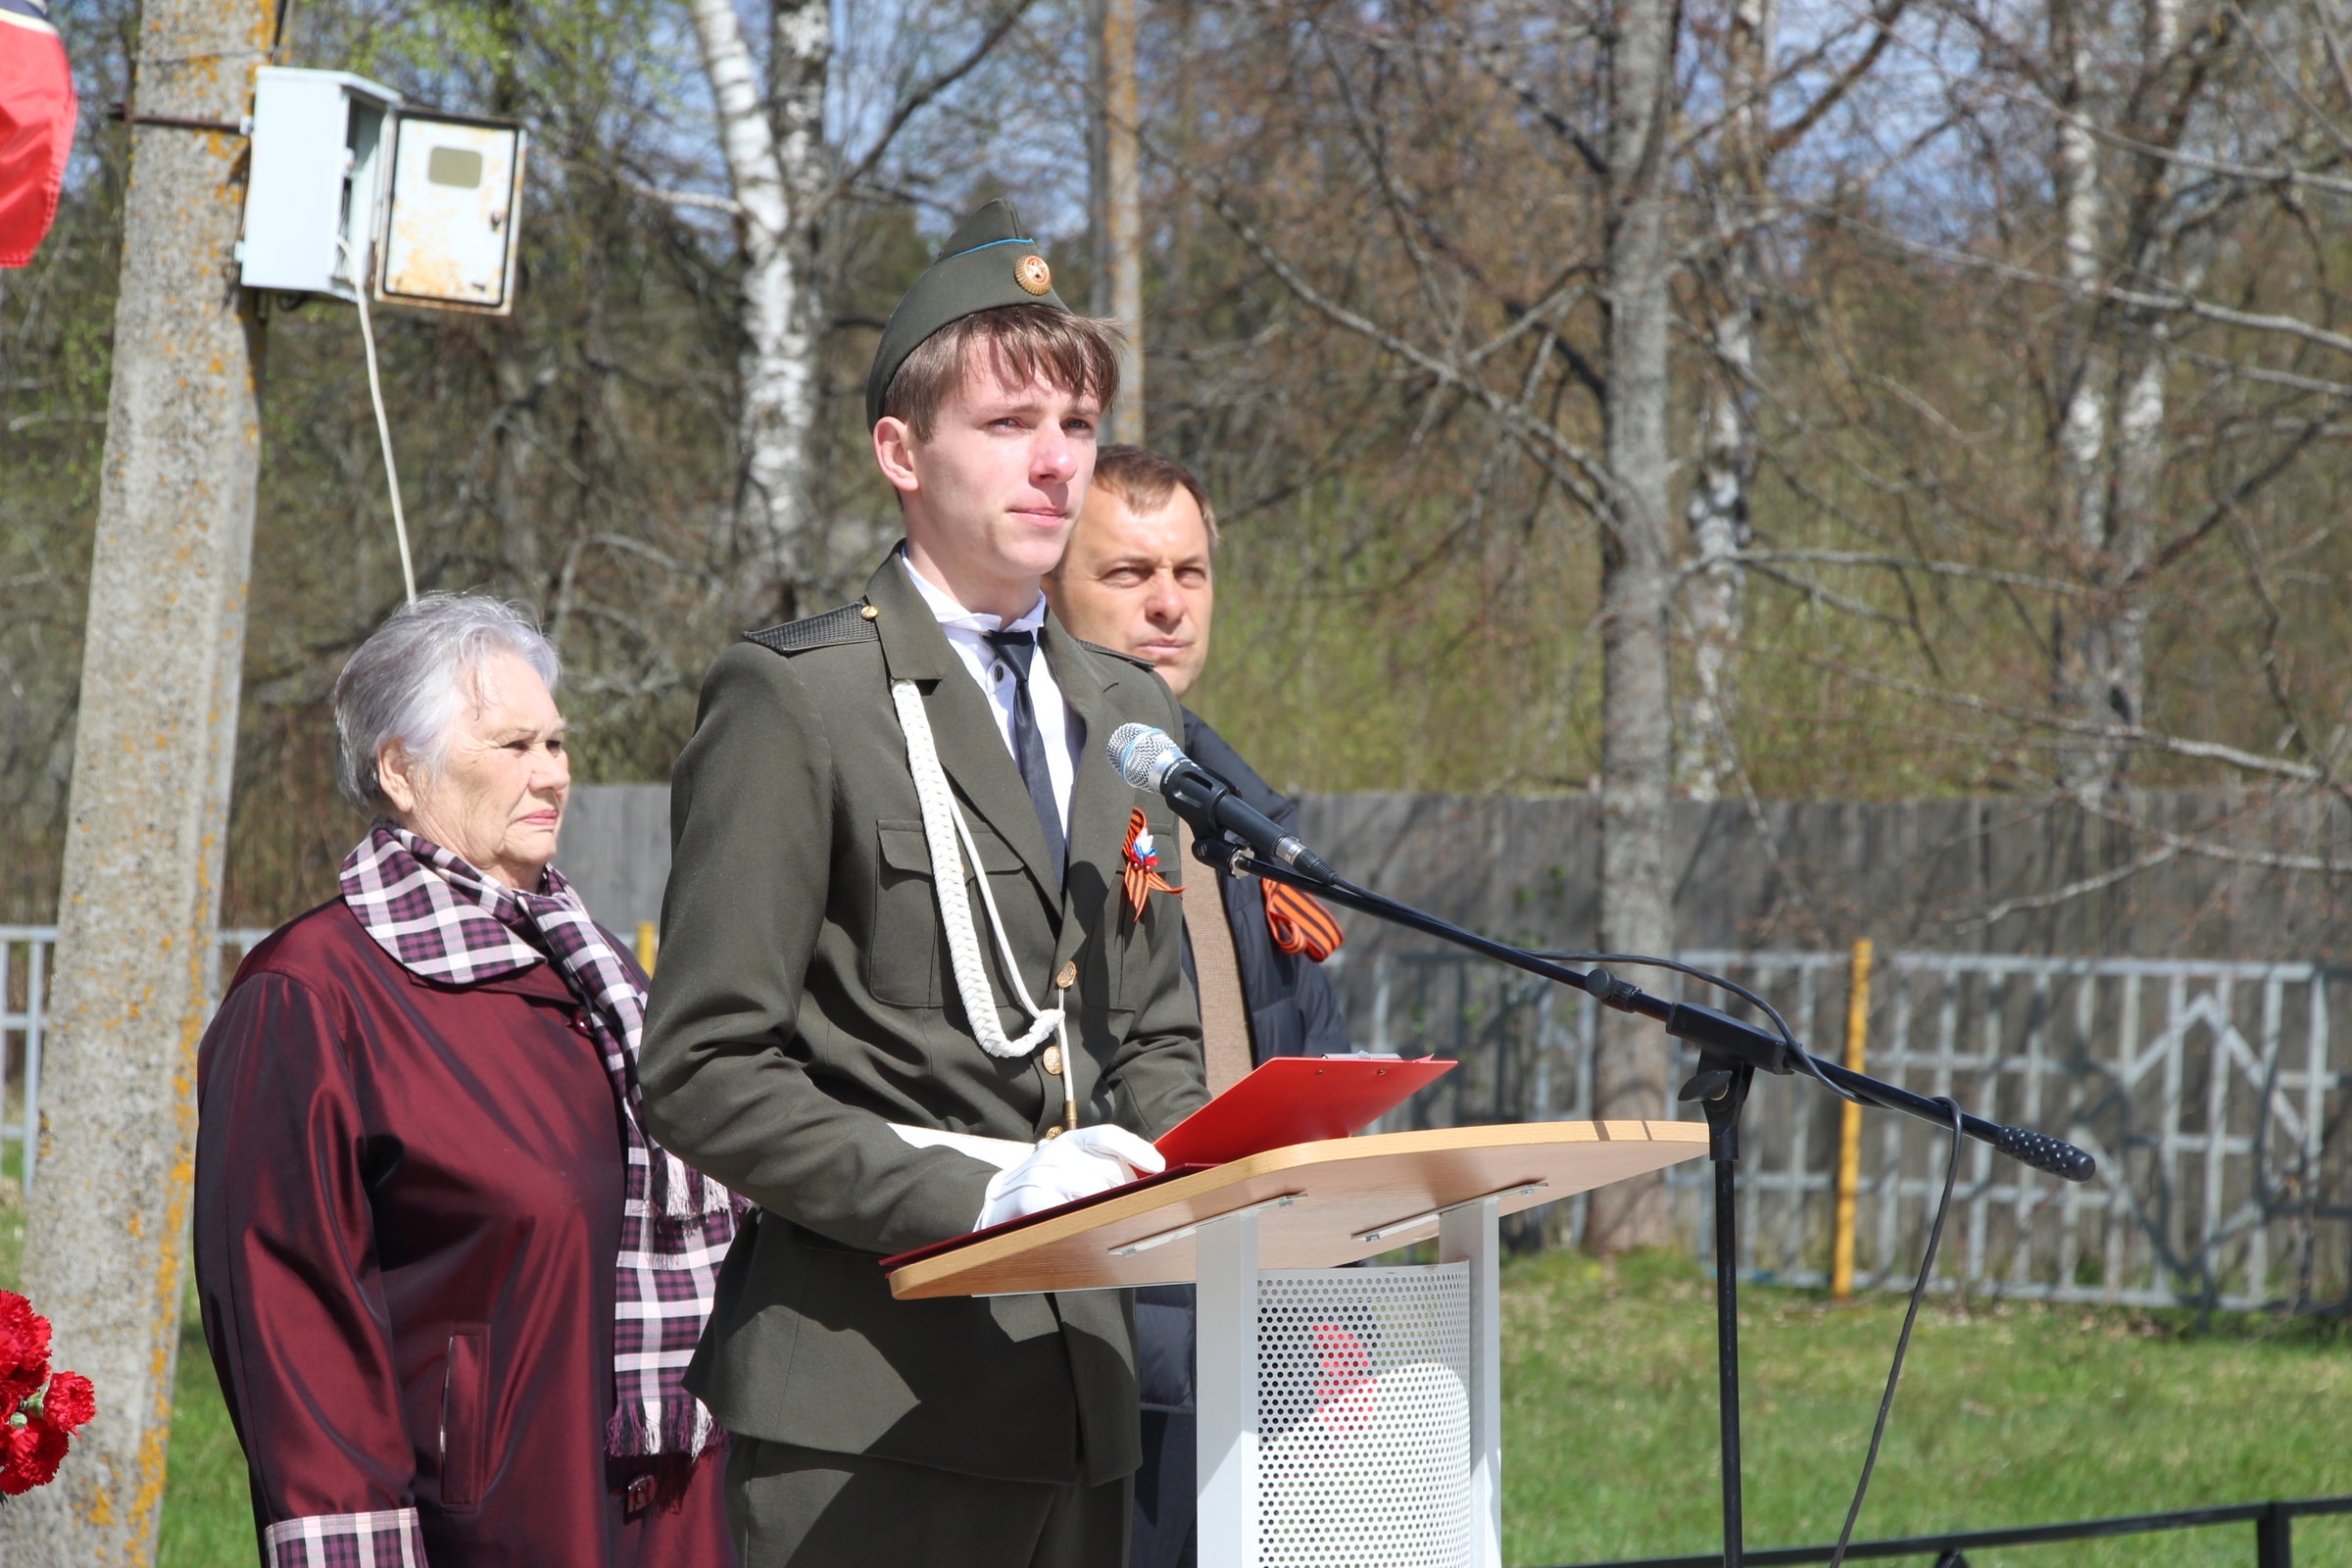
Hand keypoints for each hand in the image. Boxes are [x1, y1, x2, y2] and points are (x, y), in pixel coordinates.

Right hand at [977, 1125, 1165, 1228]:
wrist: (994, 1207)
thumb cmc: (1044, 1191)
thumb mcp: (1069, 1170)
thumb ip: (1101, 1167)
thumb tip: (1149, 1172)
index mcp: (1067, 1142)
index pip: (1106, 1135)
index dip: (1136, 1149)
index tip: (1157, 1167)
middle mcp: (1051, 1153)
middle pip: (1106, 1169)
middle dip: (1126, 1191)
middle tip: (1133, 1209)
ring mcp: (1035, 1176)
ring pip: (1090, 1191)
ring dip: (1106, 1210)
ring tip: (1110, 1222)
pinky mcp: (1024, 1202)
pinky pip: (1065, 1212)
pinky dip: (1080, 1222)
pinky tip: (1084, 1230)